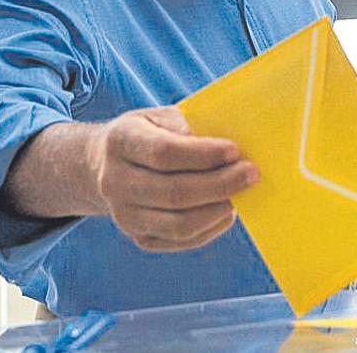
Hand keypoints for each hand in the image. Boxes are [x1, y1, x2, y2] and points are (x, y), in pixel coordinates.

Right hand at [90, 106, 257, 251]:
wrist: (105, 164)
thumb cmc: (148, 134)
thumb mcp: (160, 116)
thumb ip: (188, 126)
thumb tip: (228, 149)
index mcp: (120, 142)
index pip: (163, 154)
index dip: (202, 155)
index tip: (235, 151)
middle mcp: (115, 182)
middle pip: (174, 192)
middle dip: (220, 184)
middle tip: (251, 174)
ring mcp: (124, 215)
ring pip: (179, 224)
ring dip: (217, 210)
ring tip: (241, 194)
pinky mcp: (139, 237)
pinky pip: (180, 240)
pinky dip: (210, 228)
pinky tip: (226, 211)